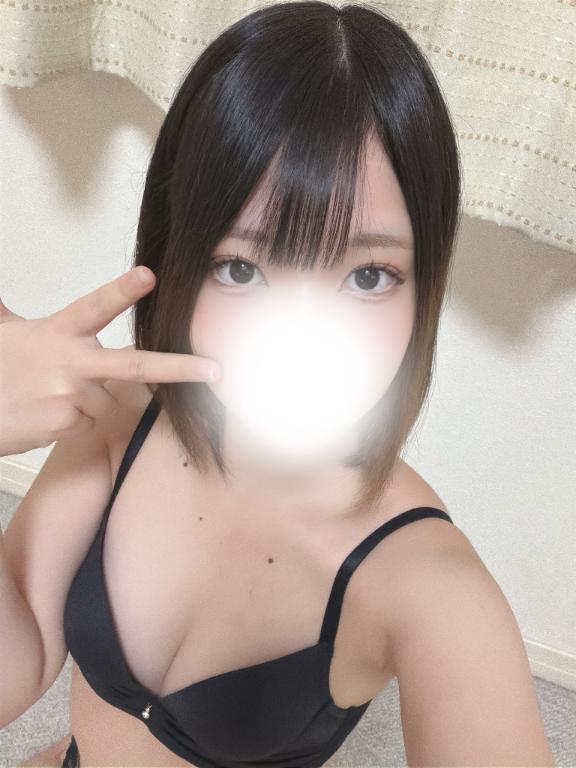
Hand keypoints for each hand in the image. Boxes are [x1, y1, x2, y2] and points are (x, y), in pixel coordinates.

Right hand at [0, 266, 220, 455]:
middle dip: (181, 367)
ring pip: (107, 400)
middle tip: (216, 370)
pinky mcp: (62, 422)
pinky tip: (47, 416)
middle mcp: (66, 360)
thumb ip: (9, 311)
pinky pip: (90, 422)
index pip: (94, 306)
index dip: (123, 290)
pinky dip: (75, 422)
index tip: (151, 276)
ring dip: (88, 402)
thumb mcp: (2, 333)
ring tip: (51, 398)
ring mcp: (66, 393)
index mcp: (55, 332)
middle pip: (135, 362)